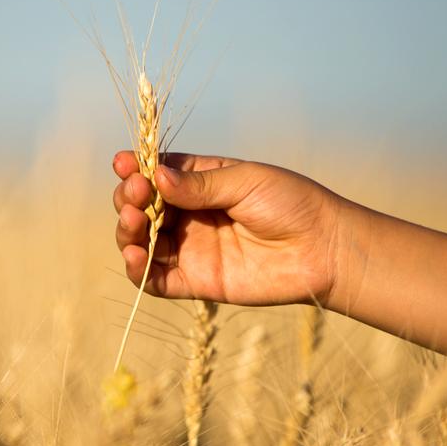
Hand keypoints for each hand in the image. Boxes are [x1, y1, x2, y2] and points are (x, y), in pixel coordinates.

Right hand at [112, 151, 345, 306]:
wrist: (324, 250)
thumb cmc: (292, 204)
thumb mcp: (245, 181)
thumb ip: (200, 184)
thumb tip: (156, 177)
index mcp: (200, 182)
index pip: (155, 173)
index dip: (135, 168)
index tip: (123, 164)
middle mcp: (189, 214)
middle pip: (141, 206)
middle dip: (129, 199)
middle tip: (136, 195)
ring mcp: (190, 248)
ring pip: (141, 241)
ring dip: (127, 231)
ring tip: (134, 222)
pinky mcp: (195, 281)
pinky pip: (155, 279)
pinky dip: (138, 270)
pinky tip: (135, 256)